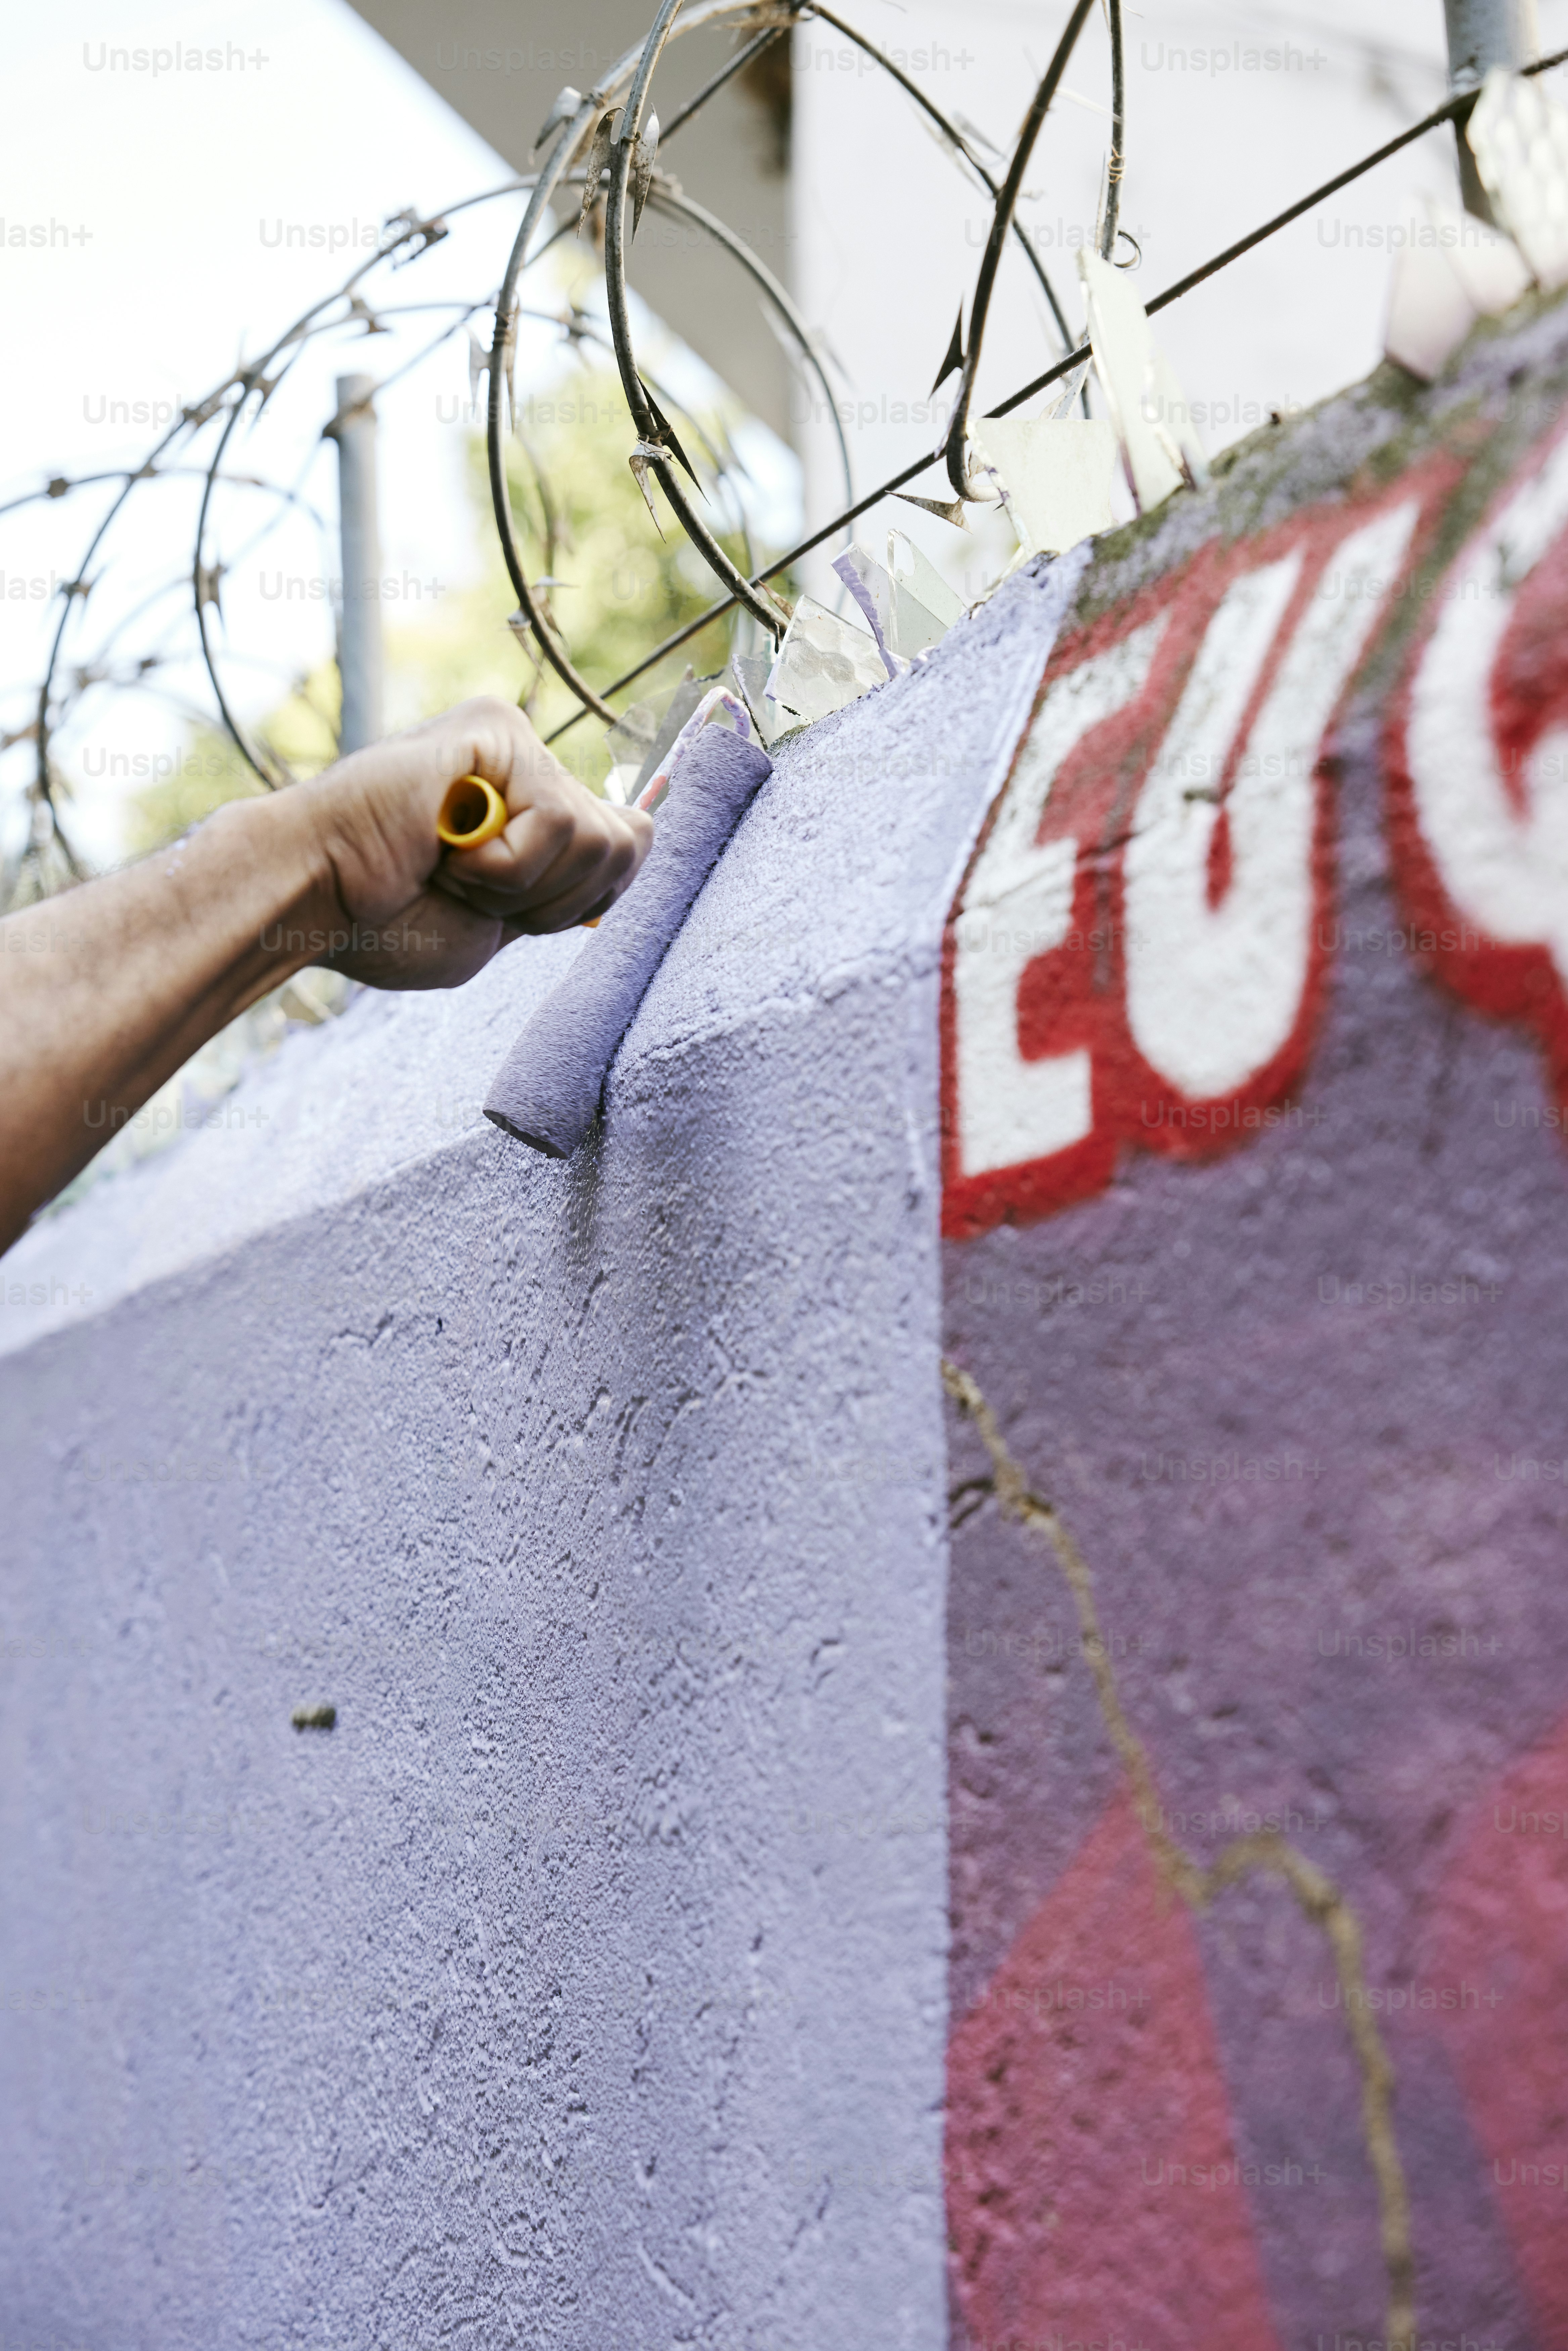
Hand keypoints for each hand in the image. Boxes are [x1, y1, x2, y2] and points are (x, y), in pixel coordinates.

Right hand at [294, 696, 652, 989]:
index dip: (584, 900)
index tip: (508, 911)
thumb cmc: (391, 921)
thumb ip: (572, 886)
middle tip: (474, 891)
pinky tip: (447, 849)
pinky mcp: (495, 729)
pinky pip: (558, 819)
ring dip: (525, 886)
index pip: (629, 845)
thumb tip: (642, 828)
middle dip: (556, 902)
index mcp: (533, 810)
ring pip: (598, 837)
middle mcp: (530, 767)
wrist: (318, 900)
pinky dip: (506, 865)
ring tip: (454, 868)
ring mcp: (514, 743)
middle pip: (626, 846)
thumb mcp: (507, 922)